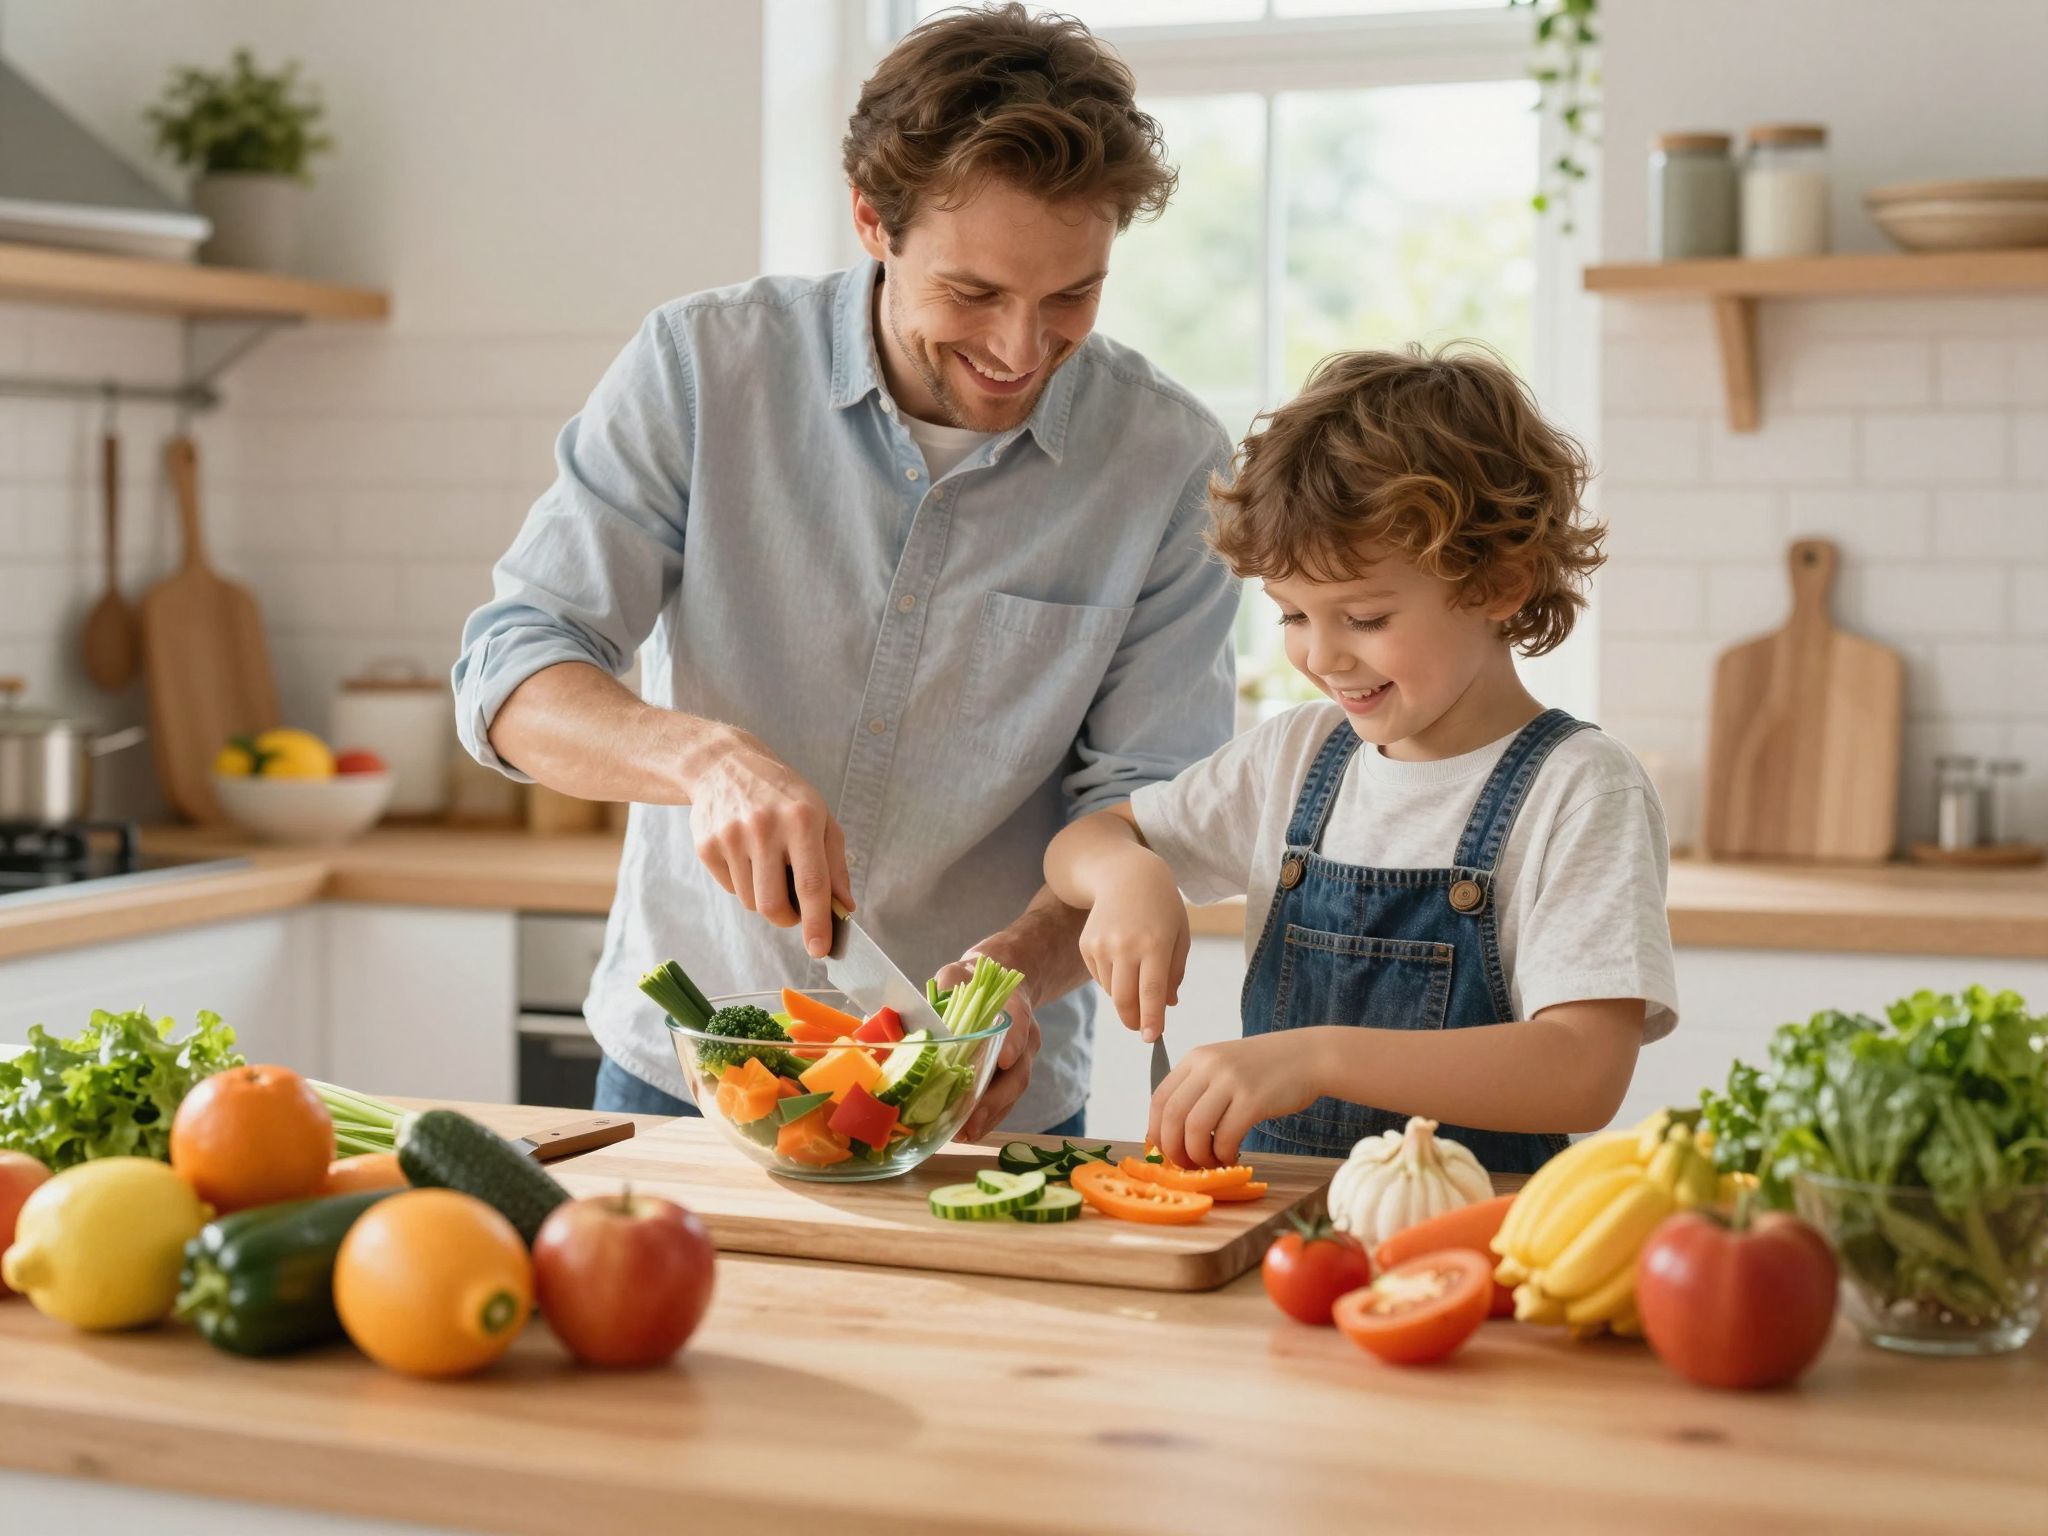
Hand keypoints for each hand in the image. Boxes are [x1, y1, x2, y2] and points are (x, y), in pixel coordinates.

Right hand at [685, 725, 852, 956]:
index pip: (812, 885)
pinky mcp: (706, 845)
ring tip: (767, 864)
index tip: (819, 949)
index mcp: (802, 819)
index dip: (816, 923)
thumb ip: (835, 864)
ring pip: (751, 902)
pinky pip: (730, 889)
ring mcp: (731, 836)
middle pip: (774, 905)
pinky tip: (745, 854)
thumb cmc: (782, 795)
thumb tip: (844, 907)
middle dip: (787, 919)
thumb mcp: (820, 817)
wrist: (724, 764)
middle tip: (793, 911)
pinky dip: (743, 883)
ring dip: (764, 896)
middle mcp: (765, 827)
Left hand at [937, 945, 1042, 1141]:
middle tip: (971, 1120)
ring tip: (965, 1134)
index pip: (1018, 1022)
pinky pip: (1005, 1100)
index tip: (1004, 1060)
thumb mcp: (957, 973)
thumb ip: (944, 986)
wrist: (1002, 982)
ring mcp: (1022, 1059)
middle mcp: (1024, 1036)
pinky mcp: (1012, 1075)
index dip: (1013, 1041)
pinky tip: (967, 1132)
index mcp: (1013, 1006)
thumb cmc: (974, 979)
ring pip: (1013, 1092)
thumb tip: (921, 1013)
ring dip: (990, 1116)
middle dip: (995, 1099)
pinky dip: (988, 1117)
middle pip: (1018, 1071)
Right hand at [1077, 853, 1187, 1042]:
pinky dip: (1113, 980)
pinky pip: (1100, 978)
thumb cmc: (1161, 907)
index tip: (1153, 1039)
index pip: (1152, 992)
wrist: (1126, 875)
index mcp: (1154, 943)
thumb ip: (1175, 972)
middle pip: (1125, 1000)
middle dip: (1134, 1020)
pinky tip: (1122, 959)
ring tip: (1137, 975)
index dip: (1152, 1020)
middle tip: (1143, 1028)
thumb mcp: (1179, 935)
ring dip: (1125, 997)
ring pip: (1112, 992)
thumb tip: (1167, 1006)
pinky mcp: (1087, 945)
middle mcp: (1125, 945)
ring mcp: (1101, 945)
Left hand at [1146, 1031, 1330, 1168]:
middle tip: (1185, 1165)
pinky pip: (1226, 1136)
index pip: (1159, 1099)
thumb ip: (1198, 1090)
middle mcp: (1208, 1066)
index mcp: (1196, 1058)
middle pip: (1172, 1116)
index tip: (1166, 1151)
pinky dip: (1224, 1154)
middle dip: (1174, 1149)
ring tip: (1210, 1162)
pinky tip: (1232, 1156)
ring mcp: (1231, 1081)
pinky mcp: (1253, 1099)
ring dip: (1198, 1155)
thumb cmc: (1265, 1068)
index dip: (1157, 1131)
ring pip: (1195, 1129)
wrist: (1308, 1056)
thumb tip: (1173, 1134)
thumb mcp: (1223, 1067)